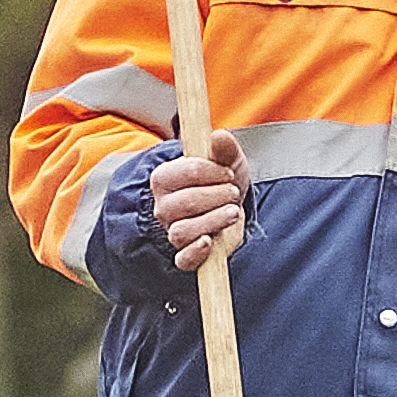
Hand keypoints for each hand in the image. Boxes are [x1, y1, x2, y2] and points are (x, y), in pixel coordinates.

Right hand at [152, 130, 248, 269]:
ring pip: (183, 231)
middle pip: (184, 203)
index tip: (227, 172)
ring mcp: (172, 230)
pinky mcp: (186, 254)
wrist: (230, 204)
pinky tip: (210, 241)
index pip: (183, 173)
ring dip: (214, 220)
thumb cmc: (221, 180)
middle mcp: (163, 207)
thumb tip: (219, 136)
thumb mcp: (227, 159)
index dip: (211, 171)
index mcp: (164, 178)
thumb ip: (223, 147)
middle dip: (216, 196)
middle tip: (232, 192)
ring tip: (232, 212)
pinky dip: (196, 253)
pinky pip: (183, 260)